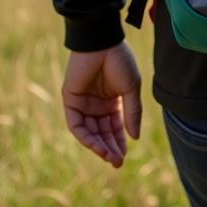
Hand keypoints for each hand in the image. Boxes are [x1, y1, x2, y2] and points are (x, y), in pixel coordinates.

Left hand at [61, 42, 141, 167]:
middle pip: (102, 132)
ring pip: (90, 131)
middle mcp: (97, 105)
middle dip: (110, 147)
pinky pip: (77, 124)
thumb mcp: (131, 89)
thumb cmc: (120, 62)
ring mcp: (84, 103)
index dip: (120, 141)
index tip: (125, 156)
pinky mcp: (71, 101)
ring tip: (109, 156)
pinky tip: (97, 145)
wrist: (103, 44)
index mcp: (113, 101)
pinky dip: (86, 136)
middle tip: (117, 162)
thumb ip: (132, 113)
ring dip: (98, 145)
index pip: (115, 126)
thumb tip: (135, 137)